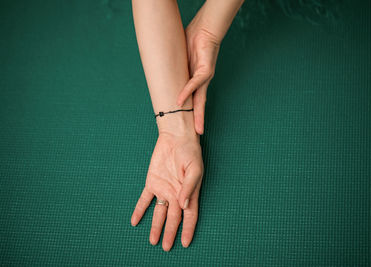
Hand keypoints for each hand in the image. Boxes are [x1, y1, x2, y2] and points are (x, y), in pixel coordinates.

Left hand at [131, 132, 203, 250]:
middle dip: (170, 233)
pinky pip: (145, 199)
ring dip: (156, 226)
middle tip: (166, 247)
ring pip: (159, 213)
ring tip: (153, 241)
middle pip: (173, 218)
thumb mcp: (194, 169)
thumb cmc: (190, 152)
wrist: (176, 137)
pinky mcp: (152, 182)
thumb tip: (184, 205)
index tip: (186, 243)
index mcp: (189, 193)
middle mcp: (176, 194)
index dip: (188, 230)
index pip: (190, 216)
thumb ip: (189, 187)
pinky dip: (140, 210)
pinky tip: (135, 221)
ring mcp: (163, 189)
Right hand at [176, 12, 220, 134]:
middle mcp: (203, 81)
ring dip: (198, 113)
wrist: (205, 29)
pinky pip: (194, 83)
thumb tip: (164, 74)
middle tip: (199, 134)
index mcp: (197, 81)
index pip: (196, 100)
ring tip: (196, 127)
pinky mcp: (206, 69)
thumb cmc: (194, 42)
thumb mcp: (182, 59)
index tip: (191, 125)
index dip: (194, 112)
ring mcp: (205, 76)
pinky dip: (186, 91)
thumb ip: (176, 69)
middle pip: (201, 104)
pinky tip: (180, 100)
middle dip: (200, 120)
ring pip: (201, 99)